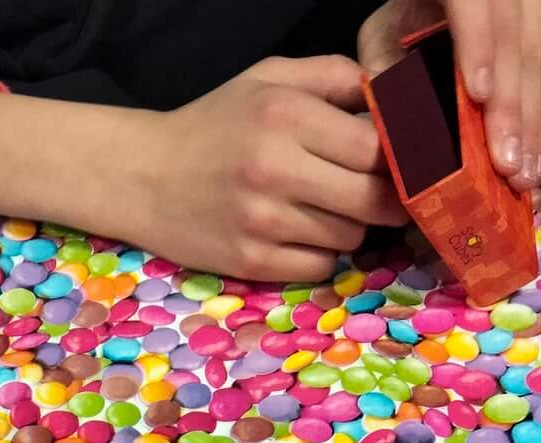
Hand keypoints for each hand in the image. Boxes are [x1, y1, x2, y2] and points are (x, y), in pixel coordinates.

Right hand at [134, 56, 404, 281]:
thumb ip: (335, 77)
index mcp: (285, 115)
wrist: (143, 176)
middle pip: (374, 200)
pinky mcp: (252, 263)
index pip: (376, 148)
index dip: (397, 158)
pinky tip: (297, 234)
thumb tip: (394, 101)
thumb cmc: (215, 124)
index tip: (397, 162)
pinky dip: (319, 254)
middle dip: (385, 199)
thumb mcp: (270, 78)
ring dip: (348, 226)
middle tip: (376, 193)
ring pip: (351, 237)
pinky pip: (321, 267)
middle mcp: (275, 169)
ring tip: (320, 208)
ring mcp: (263, 222)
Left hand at [358, 0, 540, 188]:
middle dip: (512, 104)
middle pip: (515, 37)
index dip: (478, 44)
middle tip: (507, 162)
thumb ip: (387, 67)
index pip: (473, 2)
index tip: (479, 93)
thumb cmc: (409, 18)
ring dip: (536, 117)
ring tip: (528, 170)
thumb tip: (396, 126)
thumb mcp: (386, 34)